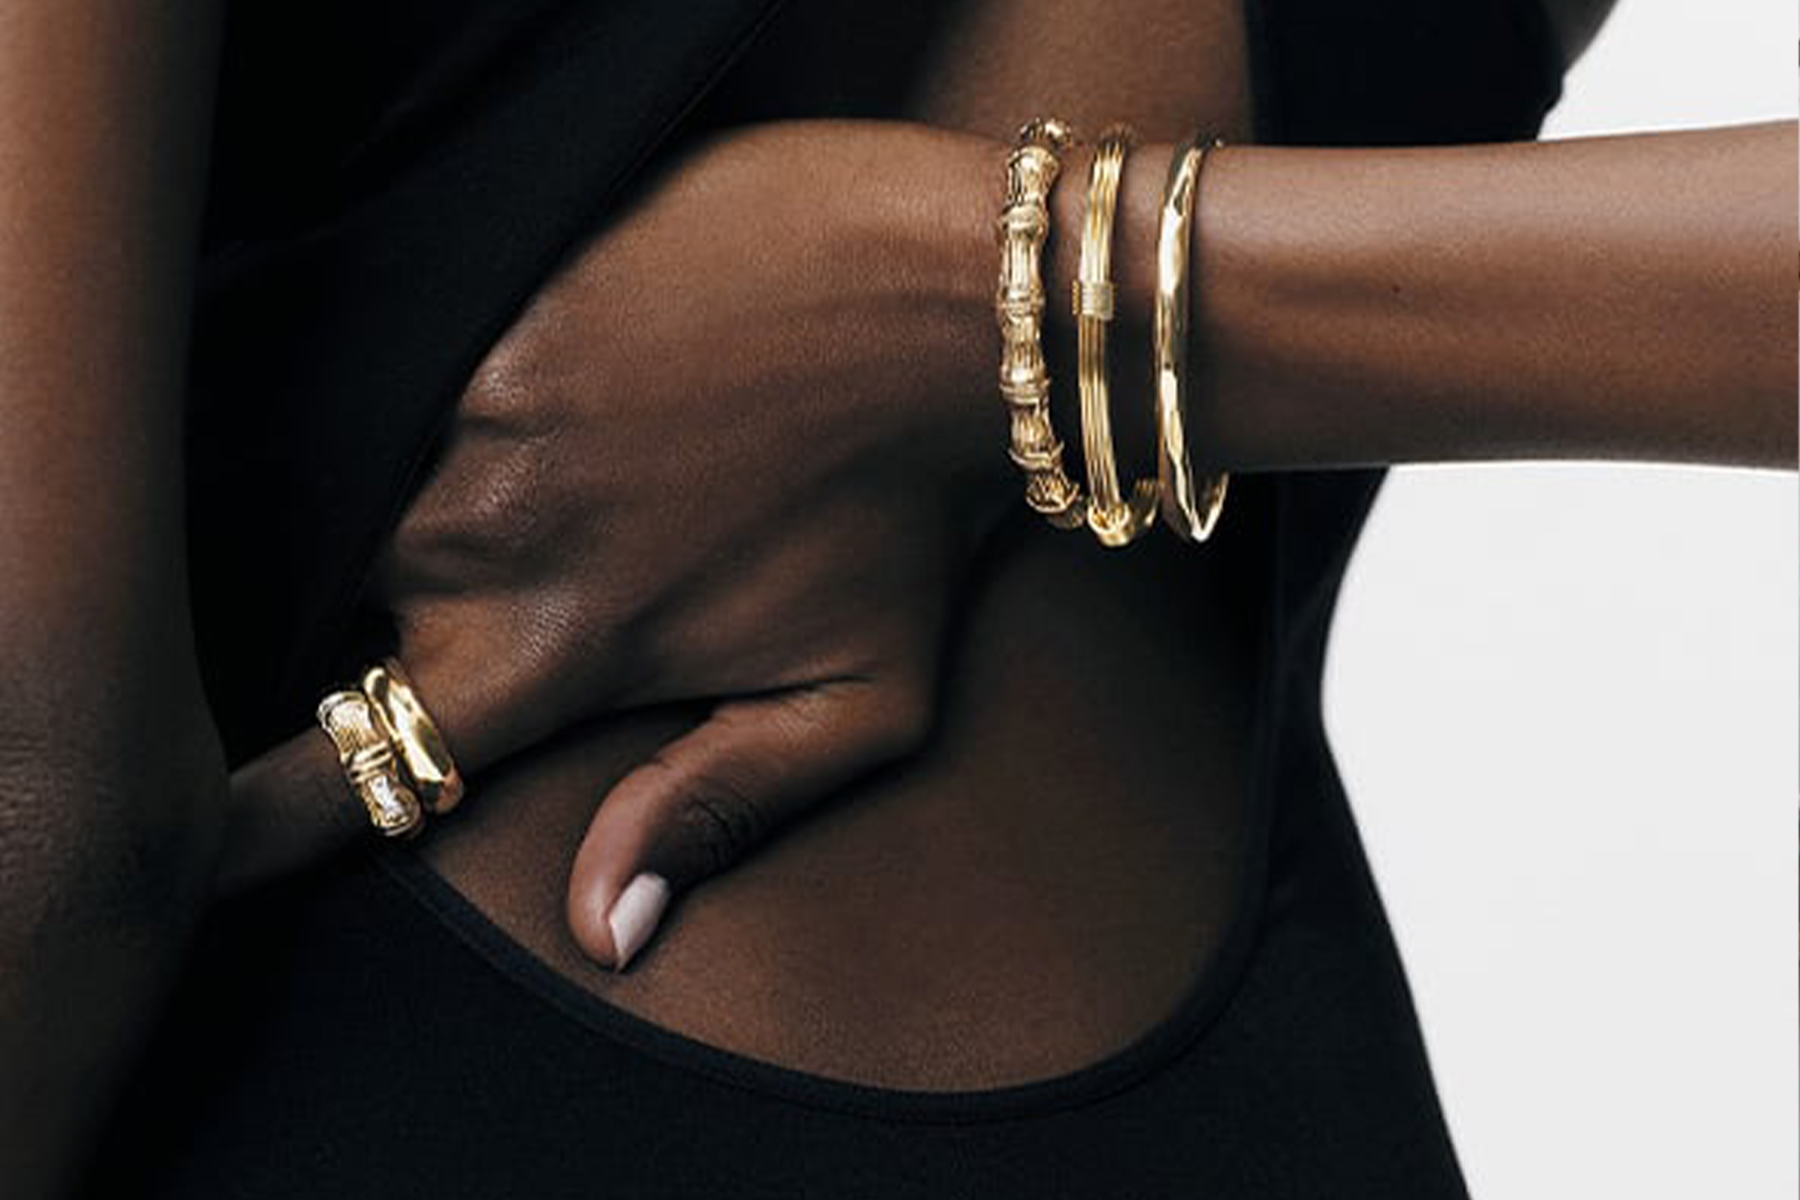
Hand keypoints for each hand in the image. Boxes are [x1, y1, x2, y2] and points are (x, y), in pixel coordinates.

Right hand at [221, 121, 1011, 966]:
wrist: (945, 298)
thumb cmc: (912, 511)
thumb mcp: (862, 699)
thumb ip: (713, 810)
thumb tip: (602, 931)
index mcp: (549, 651)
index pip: (342, 772)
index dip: (239, 825)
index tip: (193, 840)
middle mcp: (473, 536)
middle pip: (349, 617)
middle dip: (398, 622)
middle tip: (523, 574)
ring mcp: (465, 402)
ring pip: (366, 491)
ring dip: (419, 505)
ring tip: (554, 471)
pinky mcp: (482, 295)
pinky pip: (396, 373)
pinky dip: (432, 405)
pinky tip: (535, 389)